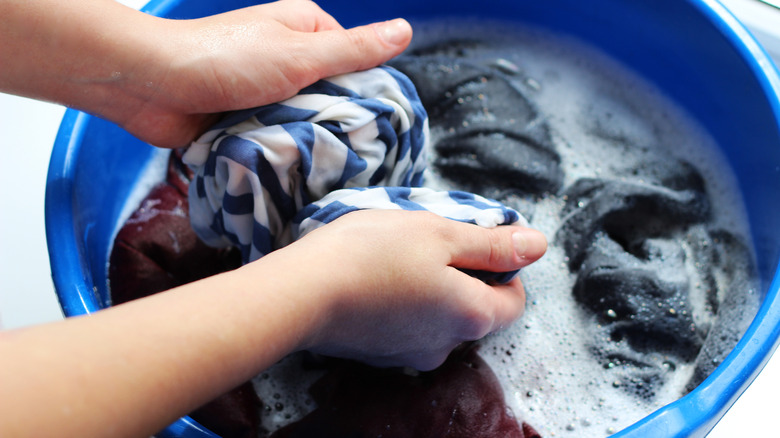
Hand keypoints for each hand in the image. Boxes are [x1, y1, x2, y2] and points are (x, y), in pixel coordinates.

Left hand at [0, 0, 411, 147]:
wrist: (150, 86)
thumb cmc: (224, 60)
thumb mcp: (300, 54)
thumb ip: (353, 50)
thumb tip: (405, 30)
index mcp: (305, 30)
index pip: (356, 63)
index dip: (367, 93)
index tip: (377, 126)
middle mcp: (286, 57)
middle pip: (330, 96)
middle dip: (334, 123)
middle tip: (350, 154)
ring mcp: (264, 90)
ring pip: (304, 121)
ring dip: (306, 141)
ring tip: (323, 168)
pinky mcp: (244, 119)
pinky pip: (275, 138)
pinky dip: (281, 152)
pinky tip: (293, 171)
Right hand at [268, 210, 546, 369]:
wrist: (302, 293)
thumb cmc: (375, 253)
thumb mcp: (441, 234)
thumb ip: (492, 244)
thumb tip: (538, 246)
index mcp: (472, 317)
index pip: (514, 301)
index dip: (503, 268)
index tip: (474, 242)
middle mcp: (446, 346)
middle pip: (474, 309)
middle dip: (462, 274)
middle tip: (430, 241)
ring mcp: (409, 355)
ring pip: (438, 317)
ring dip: (430, 287)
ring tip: (397, 256)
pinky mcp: (378, 355)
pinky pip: (406, 325)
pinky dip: (401, 302)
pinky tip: (374, 278)